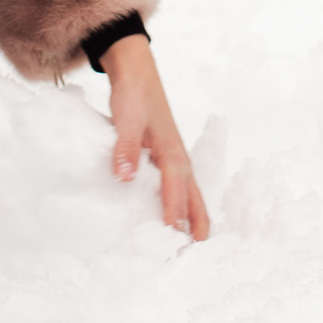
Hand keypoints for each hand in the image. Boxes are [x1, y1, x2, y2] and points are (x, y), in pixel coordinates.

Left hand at [100, 35, 210, 239]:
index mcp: (171, 152)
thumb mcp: (127, 119)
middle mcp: (177, 158)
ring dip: (192, 214)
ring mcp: (173, 157)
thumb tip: (124, 177)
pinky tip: (172, 212)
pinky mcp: (165, 155)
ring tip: (191, 239)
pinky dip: (181, 202)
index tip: (173, 235)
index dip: (174, 212)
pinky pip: (178, 185)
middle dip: (197, 221)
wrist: (136, 73)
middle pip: (193, 196)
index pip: (175, 189)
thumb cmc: (134, 96)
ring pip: (188, 191)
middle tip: (198, 249)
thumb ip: (125, 148)